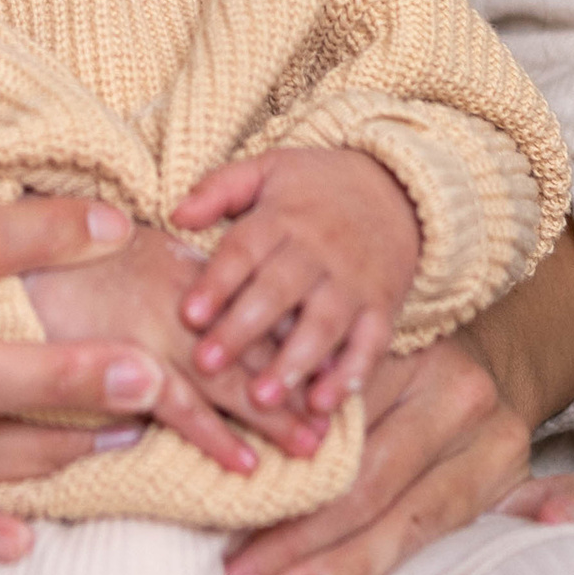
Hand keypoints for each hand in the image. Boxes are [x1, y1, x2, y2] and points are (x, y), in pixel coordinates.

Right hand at [21, 231, 300, 475]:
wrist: (4, 253)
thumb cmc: (55, 248)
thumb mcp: (119, 235)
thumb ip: (161, 253)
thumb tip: (191, 257)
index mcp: (178, 266)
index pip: (247, 304)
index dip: (286, 336)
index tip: (320, 361)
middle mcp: (176, 300)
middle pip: (250, 347)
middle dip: (293, 383)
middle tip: (332, 419)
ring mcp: (151, 333)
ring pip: (229, 382)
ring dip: (272, 417)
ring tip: (310, 448)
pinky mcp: (123, 363)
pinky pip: (180, 409)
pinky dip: (215, 437)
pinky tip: (245, 464)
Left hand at [170, 147, 422, 412]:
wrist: (397, 192)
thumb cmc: (314, 188)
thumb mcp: (267, 169)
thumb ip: (220, 189)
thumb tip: (176, 214)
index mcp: (283, 218)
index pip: (245, 250)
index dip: (217, 282)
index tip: (189, 314)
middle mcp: (319, 251)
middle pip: (278, 292)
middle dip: (242, 330)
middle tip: (207, 365)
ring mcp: (354, 282)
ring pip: (323, 324)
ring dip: (292, 363)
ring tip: (261, 397)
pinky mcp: (382, 307)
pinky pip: (370, 344)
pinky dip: (349, 375)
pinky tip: (321, 405)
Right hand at [219, 224, 573, 574]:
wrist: (485, 329)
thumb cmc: (482, 436)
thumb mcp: (524, 475)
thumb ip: (547, 507)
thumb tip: (565, 524)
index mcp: (494, 441)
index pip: (413, 517)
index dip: (348, 563)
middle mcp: (455, 392)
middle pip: (362, 481)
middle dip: (293, 542)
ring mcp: (406, 353)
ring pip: (326, 433)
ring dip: (265, 486)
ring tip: (213, 538)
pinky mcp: (364, 330)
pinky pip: (306, 384)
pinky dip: (263, 426)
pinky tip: (219, 460)